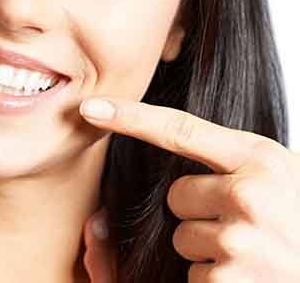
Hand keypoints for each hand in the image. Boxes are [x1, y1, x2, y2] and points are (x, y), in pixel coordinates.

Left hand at [79, 97, 299, 281]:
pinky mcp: (232, 281)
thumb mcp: (281, 176)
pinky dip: (217, 279)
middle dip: (199, 212)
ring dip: (209, 249)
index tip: (91, 107)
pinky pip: (196, 274)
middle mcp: (250, 194)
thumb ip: (233, 162)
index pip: (179, 130)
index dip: (130, 117)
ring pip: (184, 237)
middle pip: (177, 195)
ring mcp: (242, 240)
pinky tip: (252, 278)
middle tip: (244, 224)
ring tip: (254, 253)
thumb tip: (176, 168)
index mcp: (259, 158)